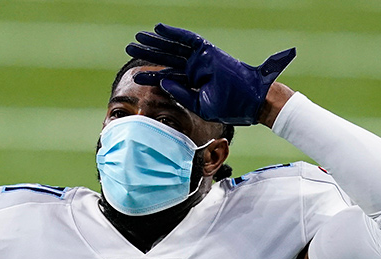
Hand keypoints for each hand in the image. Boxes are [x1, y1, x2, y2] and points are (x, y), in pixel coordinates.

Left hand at [126, 24, 294, 125]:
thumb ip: (181, 95)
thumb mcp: (200, 106)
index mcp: (193, 83)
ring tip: (138, 38)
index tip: (135, 76)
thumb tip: (163, 82)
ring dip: (156, 42)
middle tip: (129, 49)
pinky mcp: (208, 51)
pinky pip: (188, 39)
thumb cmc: (229, 107)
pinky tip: (158, 28)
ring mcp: (201, 59)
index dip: (151, 75)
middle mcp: (195, 68)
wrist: (251, 102)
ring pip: (173, 47)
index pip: (168, 77)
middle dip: (148, 53)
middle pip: (167, 58)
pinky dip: (173, 33)